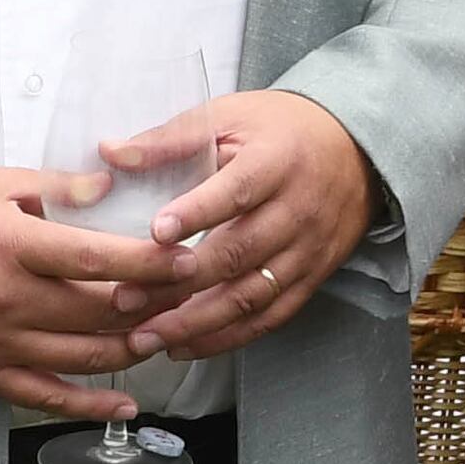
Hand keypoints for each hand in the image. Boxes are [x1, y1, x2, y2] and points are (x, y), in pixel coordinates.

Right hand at [0, 166, 185, 419]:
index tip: (188, 259)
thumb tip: (110, 187)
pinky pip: (45, 396)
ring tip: (165, 334)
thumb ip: (53, 186)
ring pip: (83, 356)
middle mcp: (8, 298)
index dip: (152, 262)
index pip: (99, 257)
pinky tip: (124, 404)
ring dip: (133, 349)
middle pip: (101, 310)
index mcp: (10, 244)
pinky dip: (88, 405)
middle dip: (156, 304)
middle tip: (190, 295)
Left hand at [115, 88, 375, 360]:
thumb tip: (110, 152)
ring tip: (146, 337)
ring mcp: (307, 250)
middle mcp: (297, 210)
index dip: (196, 214)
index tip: (155, 233)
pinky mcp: (312, 279)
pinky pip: (270, 317)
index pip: (236, 191)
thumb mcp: (231, 117)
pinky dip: (227, 337)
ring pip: (251, 295)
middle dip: (179, 283)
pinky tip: (185, 346)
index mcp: (276, 162)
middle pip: (239, 253)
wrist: (354, 151)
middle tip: (126, 300)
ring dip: (196, 322)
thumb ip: (172, 139)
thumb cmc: (279, 131)